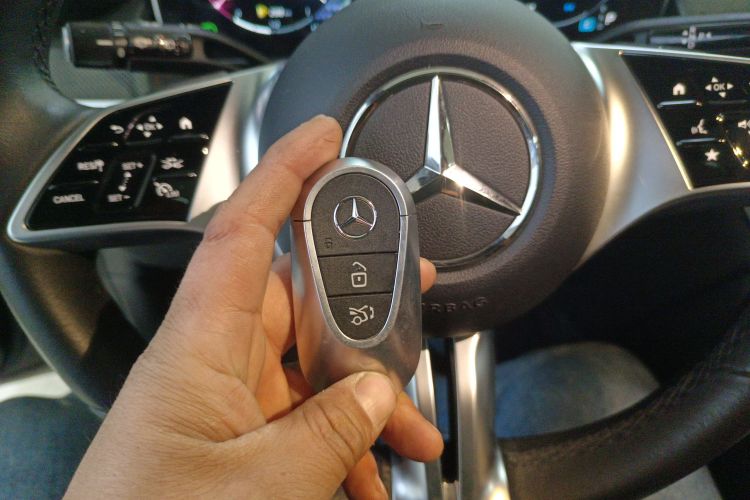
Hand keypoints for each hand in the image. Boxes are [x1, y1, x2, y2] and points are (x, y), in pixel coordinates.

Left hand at [66, 116, 442, 498]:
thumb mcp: (261, 484)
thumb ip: (329, 431)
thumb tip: (376, 394)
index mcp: (200, 350)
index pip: (241, 234)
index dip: (284, 176)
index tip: (323, 140)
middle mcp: (211, 364)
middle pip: (296, 302)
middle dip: (360, 304)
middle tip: (410, 295)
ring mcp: (224, 404)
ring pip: (309, 368)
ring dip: (364, 397)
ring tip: (408, 435)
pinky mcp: (233, 441)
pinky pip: (301, 419)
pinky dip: (343, 443)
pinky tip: (370, 475)